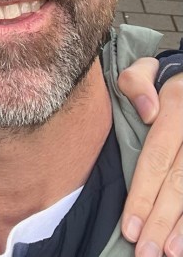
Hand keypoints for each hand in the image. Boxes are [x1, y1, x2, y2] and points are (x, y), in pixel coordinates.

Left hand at [118, 57, 182, 256]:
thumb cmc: (166, 81)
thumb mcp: (148, 69)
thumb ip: (137, 82)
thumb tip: (147, 113)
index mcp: (177, 105)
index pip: (156, 156)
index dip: (143, 194)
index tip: (129, 227)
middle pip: (178, 181)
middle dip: (161, 220)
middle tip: (145, 252)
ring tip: (168, 253)